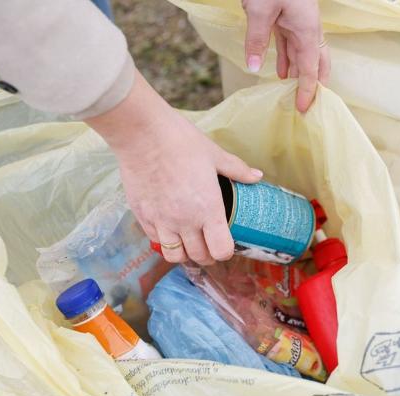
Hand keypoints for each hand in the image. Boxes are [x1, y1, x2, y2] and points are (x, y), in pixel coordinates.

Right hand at [85, 72, 262, 264]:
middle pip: (200, 257)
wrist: (142, 134)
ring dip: (185, 252)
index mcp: (208, 209)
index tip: (226, 241)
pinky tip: (169, 226)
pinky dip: (165, 239)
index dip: (226, 250)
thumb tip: (257, 176)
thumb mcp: (214, 154)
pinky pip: (156, 240)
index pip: (221, 250)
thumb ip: (237, 170)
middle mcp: (185, 221)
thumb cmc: (180, 141)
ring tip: (189, 240)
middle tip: (210, 243)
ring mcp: (161, 221)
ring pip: (175, 256)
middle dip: (208, 254)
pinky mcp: (142, 216)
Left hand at [242, 0, 329, 112]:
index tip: (302, 109)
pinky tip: (282, 75)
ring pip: (303, 56)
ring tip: (293, 95)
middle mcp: (308, 29)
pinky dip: (288, 61)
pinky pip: (290, 45)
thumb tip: (253, 67)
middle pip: (317, 63)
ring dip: (299, 75)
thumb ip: (256, 38)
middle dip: (314, 84)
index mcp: (307, 30)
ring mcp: (299, 23)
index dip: (307, 90)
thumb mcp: (260, 9)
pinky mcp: (287, 18)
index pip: (310, 68)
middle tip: (308, 105)